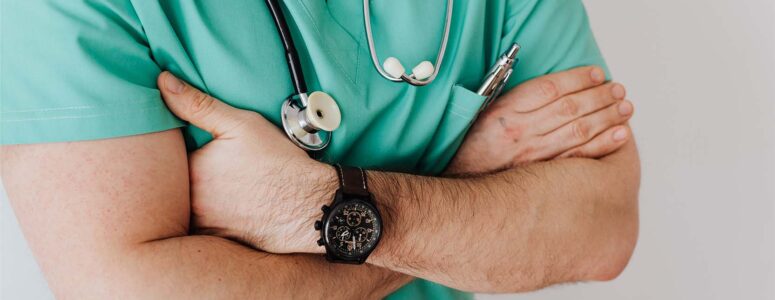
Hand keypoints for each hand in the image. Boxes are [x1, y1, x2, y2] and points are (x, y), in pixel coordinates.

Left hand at [157, 72, 335, 253]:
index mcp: (191, 171)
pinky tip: (231, 207)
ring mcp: (204, 225)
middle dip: (185, 175)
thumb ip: (198, 104)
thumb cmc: (279, 165)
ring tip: (223, 187)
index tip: (194, 145)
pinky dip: (211, 217)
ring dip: (196, 198)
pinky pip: (202, 229)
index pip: (167, 158)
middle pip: (174, 185)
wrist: (309, 208)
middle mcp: (191, 203)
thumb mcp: (241, 124)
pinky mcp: (218, 241)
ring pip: (187, 208)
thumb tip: (163, 82)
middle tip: (214, 168)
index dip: (178, 149)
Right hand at [446, 66, 633, 174]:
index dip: (577, 78)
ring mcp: (533, 156)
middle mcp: (521, 132)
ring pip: (579, 131)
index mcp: (506, 112)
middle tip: (619, 89)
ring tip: (625, 107)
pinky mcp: (543, 177)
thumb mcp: (485, 114)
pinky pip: (579, 158)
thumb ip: (515, 99)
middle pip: (570, 108)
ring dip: (607, 116)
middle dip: (599, 96)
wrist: (460, 183)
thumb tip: (553, 85)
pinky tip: (619, 135)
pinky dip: (603, 145)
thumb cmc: (475, 146)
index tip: (597, 73)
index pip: (550, 88)